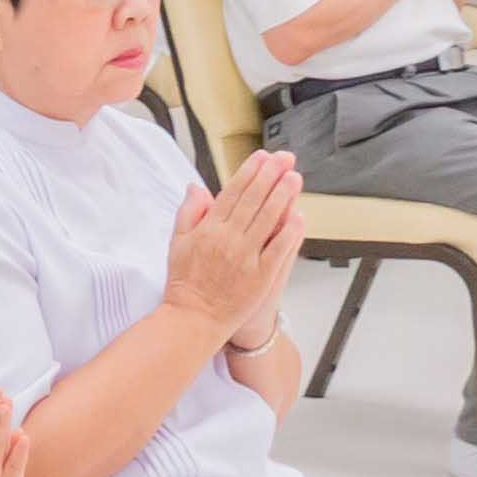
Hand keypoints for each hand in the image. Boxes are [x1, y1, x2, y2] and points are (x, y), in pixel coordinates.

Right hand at [161, 150, 302, 332]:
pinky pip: (278, 249)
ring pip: (268, 220)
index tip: (262, 158)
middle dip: (270, 176)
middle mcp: (227, 240)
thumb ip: (188, 213)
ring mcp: (245, 257)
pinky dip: (289, 232)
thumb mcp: (177, 243)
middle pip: (253, 201)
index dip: (249, 173)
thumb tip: (196, 187)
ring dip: (283, 196)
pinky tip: (299, 216)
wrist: (193, 318)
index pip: (232, 193)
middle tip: (285, 159)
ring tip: (294, 178)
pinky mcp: (260, 276)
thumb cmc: (185, 283)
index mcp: (207, 230)